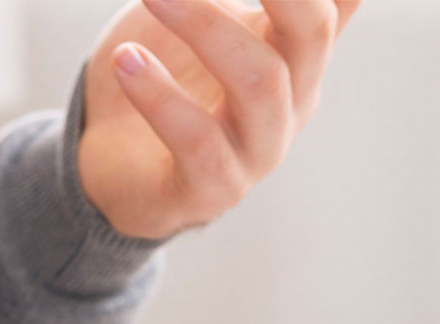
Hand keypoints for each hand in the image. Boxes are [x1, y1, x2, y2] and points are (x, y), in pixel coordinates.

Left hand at [79, 0, 359, 239]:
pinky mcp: (213, 188)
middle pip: (310, 31)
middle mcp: (292, 99)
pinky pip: (198, 142)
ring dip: (204, 24)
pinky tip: (127, 61)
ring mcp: (259, 149)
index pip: (328, 2)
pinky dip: (161, 97)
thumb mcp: (206, 13)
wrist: (111, 163)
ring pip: (258, 82)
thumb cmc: (165, 74)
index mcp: (297, 52)